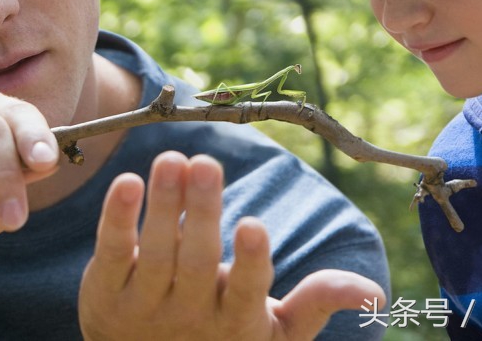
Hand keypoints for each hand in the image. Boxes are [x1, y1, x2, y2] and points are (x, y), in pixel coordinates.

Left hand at [79, 152, 384, 339]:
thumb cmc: (222, 339)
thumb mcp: (273, 333)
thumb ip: (316, 305)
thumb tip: (377, 292)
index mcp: (237, 321)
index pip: (245, 291)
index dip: (249, 261)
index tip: (253, 225)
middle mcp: (190, 315)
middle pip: (195, 262)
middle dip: (201, 211)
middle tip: (205, 162)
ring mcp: (145, 305)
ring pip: (153, 254)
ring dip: (162, 205)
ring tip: (171, 158)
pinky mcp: (105, 291)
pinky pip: (111, 253)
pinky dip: (117, 219)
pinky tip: (126, 182)